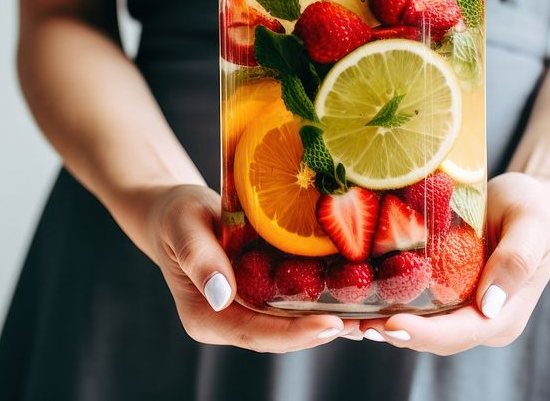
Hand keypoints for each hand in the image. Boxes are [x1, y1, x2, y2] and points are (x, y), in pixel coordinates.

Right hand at [146, 184, 358, 351]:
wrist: (177, 213)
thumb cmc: (176, 216)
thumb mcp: (184, 227)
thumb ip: (199, 258)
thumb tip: (220, 295)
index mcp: (207, 317)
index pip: (255, 333)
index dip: (294, 333)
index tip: (331, 325)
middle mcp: (229, 321)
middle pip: (280, 336)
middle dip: (322, 332)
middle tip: (366, 324)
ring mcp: (247, 312)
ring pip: (291, 324)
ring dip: (330, 321)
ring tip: (372, 317)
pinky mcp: (262, 297)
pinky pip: (293, 304)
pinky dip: (322, 301)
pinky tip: (356, 294)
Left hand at [360, 172, 549, 354]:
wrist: (534, 203)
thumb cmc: (536, 209)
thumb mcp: (533, 224)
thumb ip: (517, 259)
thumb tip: (490, 304)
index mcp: (502, 316)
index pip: (458, 334)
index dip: (423, 334)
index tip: (389, 324)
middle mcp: (478, 320)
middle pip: (430, 337)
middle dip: (390, 332)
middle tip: (350, 321)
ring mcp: (459, 308)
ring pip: (415, 324)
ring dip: (378, 321)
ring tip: (341, 314)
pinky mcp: (442, 291)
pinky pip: (411, 302)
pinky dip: (383, 299)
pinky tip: (352, 291)